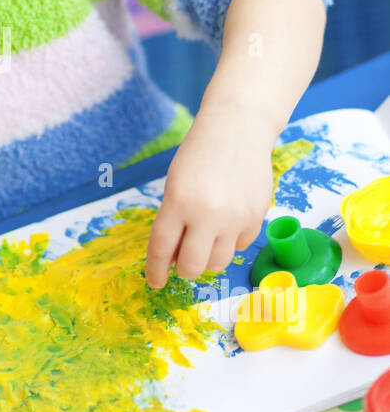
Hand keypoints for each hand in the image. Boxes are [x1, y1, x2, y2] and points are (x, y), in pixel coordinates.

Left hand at [144, 105, 274, 288]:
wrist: (238, 129)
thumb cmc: (199, 155)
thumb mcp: (175, 184)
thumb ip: (173, 220)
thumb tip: (175, 259)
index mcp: (178, 202)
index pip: (162, 250)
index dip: (156, 271)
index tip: (154, 282)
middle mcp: (207, 214)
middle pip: (193, 266)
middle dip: (185, 269)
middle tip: (183, 261)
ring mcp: (235, 218)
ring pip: (219, 263)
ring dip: (208, 258)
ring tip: (205, 240)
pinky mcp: (257, 217)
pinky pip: (240, 246)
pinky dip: (230, 242)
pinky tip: (226, 224)